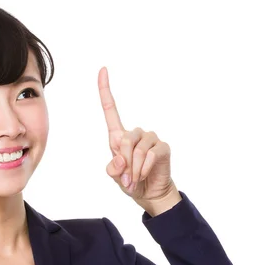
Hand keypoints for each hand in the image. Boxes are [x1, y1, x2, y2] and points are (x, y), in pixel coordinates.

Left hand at [98, 66, 177, 205]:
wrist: (149, 194)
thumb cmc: (131, 182)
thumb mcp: (116, 177)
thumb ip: (113, 169)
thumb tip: (120, 160)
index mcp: (119, 137)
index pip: (110, 109)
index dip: (105, 90)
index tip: (102, 70)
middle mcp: (135, 134)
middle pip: (124, 140)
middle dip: (124, 162)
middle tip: (126, 179)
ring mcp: (150, 139)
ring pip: (137, 149)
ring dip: (134, 169)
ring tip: (134, 180)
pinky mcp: (162, 148)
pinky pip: (150, 155)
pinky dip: (144, 168)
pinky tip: (144, 175)